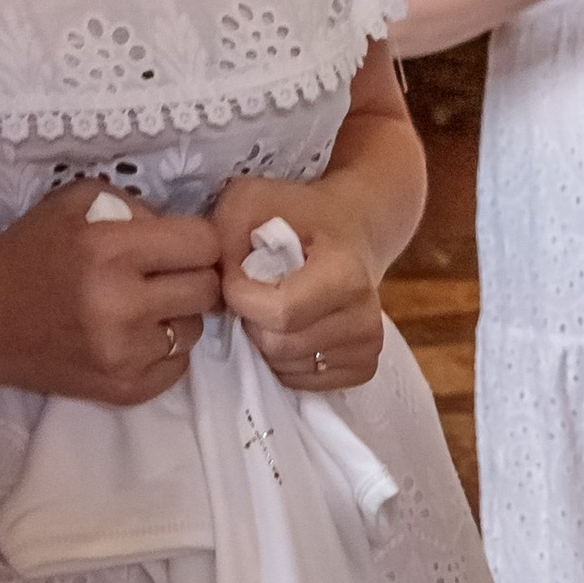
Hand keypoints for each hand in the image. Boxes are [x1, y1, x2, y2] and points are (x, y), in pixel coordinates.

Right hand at [0, 186, 221, 407]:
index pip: (203, 244)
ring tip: (140, 306)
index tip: (185, 245)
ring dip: (176, 315)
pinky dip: (163, 349)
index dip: (198, 241)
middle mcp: (123, 305)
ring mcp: (127, 354)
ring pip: (195, 329)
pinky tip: (131, 336)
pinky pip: (179, 364)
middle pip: (208, 289)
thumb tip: (181, 231)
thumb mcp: (75, 205)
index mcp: (110, 250)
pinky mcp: (128, 389)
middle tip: (167, 275)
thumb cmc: (32, 254)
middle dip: (192, 276)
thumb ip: (135, 207)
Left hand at [211, 177, 386, 394]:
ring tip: (275, 306)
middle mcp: (365, 319)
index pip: (279, 312)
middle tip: (255, 292)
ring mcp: (367, 349)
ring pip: (285, 367)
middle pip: (278, 345)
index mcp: (346, 275)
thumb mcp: (251, 201)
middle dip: (251, 320)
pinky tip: (291, 327)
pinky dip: (283, 359)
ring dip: (265, 340)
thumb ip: (225, 236)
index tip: (235, 273)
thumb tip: (216, 288)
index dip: (240, 297)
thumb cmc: (297, 213)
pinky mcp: (363, 370)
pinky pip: (301, 382)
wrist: (353, 229)